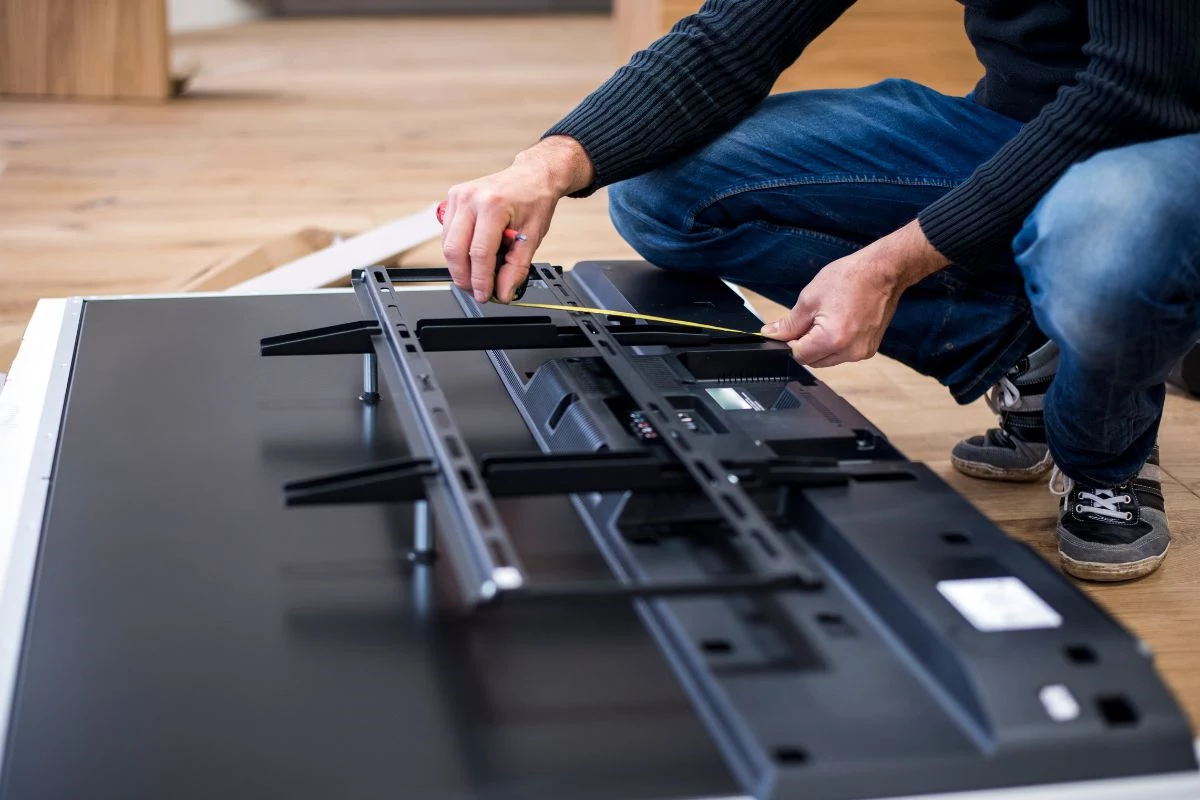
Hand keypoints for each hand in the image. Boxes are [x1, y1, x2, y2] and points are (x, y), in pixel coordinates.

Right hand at [441, 136, 593, 302]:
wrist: (532, 176)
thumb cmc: (534, 201)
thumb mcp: (531, 237)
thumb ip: (516, 268)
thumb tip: (503, 293)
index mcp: (493, 206)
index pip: (479, 253)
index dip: (480, 280)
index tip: (484, 295)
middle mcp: (470, 199)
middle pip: (455, 250)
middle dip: (464, 278)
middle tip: (477, 292)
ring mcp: (458, 197)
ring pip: (448, 244)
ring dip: (459, 267)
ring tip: (477, 277)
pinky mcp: (452, 199)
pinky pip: (447, 234)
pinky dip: (458, 251)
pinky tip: (472, 257)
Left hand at [761, 220, 948, 366]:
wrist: (883, 271)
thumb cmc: (850, 278)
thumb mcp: (810, 298)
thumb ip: (789, 323)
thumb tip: (771, 335)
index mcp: (832, 339)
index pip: (799, 356)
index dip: (789, 343)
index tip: (790, 330)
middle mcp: (849, 351)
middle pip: (813, 361)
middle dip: (805, 345)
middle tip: (809, 320)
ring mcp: (862, 352)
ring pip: (827, 359)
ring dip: (820, 346)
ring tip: (826, 318)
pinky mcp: (869, 350)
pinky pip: (843, 354)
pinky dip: (835, 344)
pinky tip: (839, 323)